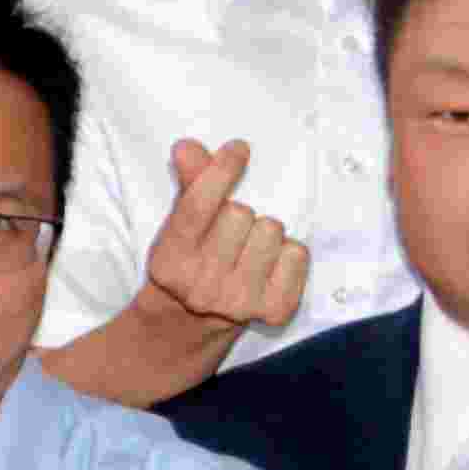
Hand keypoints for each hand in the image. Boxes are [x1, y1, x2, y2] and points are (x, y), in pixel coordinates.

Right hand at [141, 138, 306, 337]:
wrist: (193, 322)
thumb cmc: (190, 262)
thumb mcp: (179, 226)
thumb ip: (189, 184)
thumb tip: (188, 147)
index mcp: (171, 258)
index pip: (199, 205)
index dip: (221, 171)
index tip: (239, 150)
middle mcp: (202, 283)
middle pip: (241, 213)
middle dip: (240, 214)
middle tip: (230, 233)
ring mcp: (239, 300)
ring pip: (272, 231)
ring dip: (265, 233)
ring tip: (249, 250)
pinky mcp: (274, 310)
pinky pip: (297, 254)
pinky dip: (288, 253)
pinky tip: (270, 265)